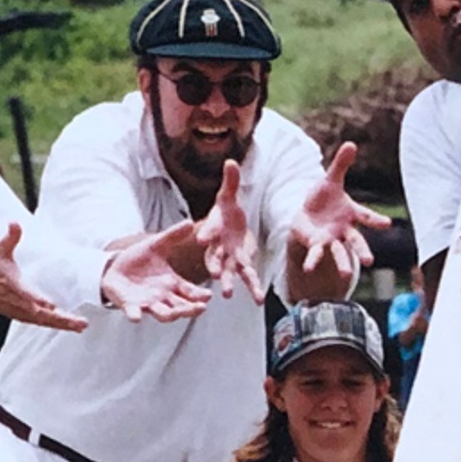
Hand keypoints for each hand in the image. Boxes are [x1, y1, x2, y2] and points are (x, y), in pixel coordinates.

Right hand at [0, 225, 87, 332]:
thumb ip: (10, 238)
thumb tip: (15, 222)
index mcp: (14, 288)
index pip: (28, 296)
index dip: (38, 301)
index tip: (51, 305)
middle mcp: (19, 304)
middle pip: (42, 315)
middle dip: (62, 320)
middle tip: (81, 324)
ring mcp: (20, 312)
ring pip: (43, 321)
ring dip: (62, 324)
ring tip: (80, 326)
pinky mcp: (20, 315)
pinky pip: (39, 322)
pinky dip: (53, 324)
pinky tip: (67, 325)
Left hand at [102, 220, 214, 322]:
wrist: (114, 267)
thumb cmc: (138, 259)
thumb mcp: (156, 245)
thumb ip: (172, 236)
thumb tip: (189, 223)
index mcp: (172, 284)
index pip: (190, 292)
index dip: (199, 296)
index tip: (208, 296)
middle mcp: (163, 297)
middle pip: (181, 307)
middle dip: (191, 309)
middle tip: (201, 308)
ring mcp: (148, 303)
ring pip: (164, 314)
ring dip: (172, 314)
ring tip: (177, 313)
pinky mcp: (130, 305)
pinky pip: (134, 312)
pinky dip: (135, 315)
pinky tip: (136, 316)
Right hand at [197, 160, 261, 297]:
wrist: (231, 224)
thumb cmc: (226, 210)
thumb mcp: (229, 195)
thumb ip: (231, 181)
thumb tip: (231, 161)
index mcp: (213, 229)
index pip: (207, 232)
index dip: (205, 234)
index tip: (200, 239)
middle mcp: (218, 247)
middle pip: (214, 256)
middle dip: (213, 265)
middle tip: (212, 274)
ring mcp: (229, 258)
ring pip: (228, 272)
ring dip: (228, 282)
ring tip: (228, 293)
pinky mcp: (242, 264)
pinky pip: (248, 276)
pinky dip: (253, 288)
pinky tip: (260, 300)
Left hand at [287, 144, 386, 285]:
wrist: (307, 215)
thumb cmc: (323, 198)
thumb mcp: (331, 180)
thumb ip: (341, 165)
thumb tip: (351, 143)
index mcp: (351, 214)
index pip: (366, 217)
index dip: (376, 220)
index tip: (388, 224)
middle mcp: (344, 230)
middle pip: (356, 241)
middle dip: (363, 250)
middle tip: (369, 261)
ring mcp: (331, 240)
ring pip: (339, 253)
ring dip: (342, 264)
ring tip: (345, 275)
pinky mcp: (316, 245)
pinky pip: (316, 254)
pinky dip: (313, 261)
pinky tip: (308, 268)